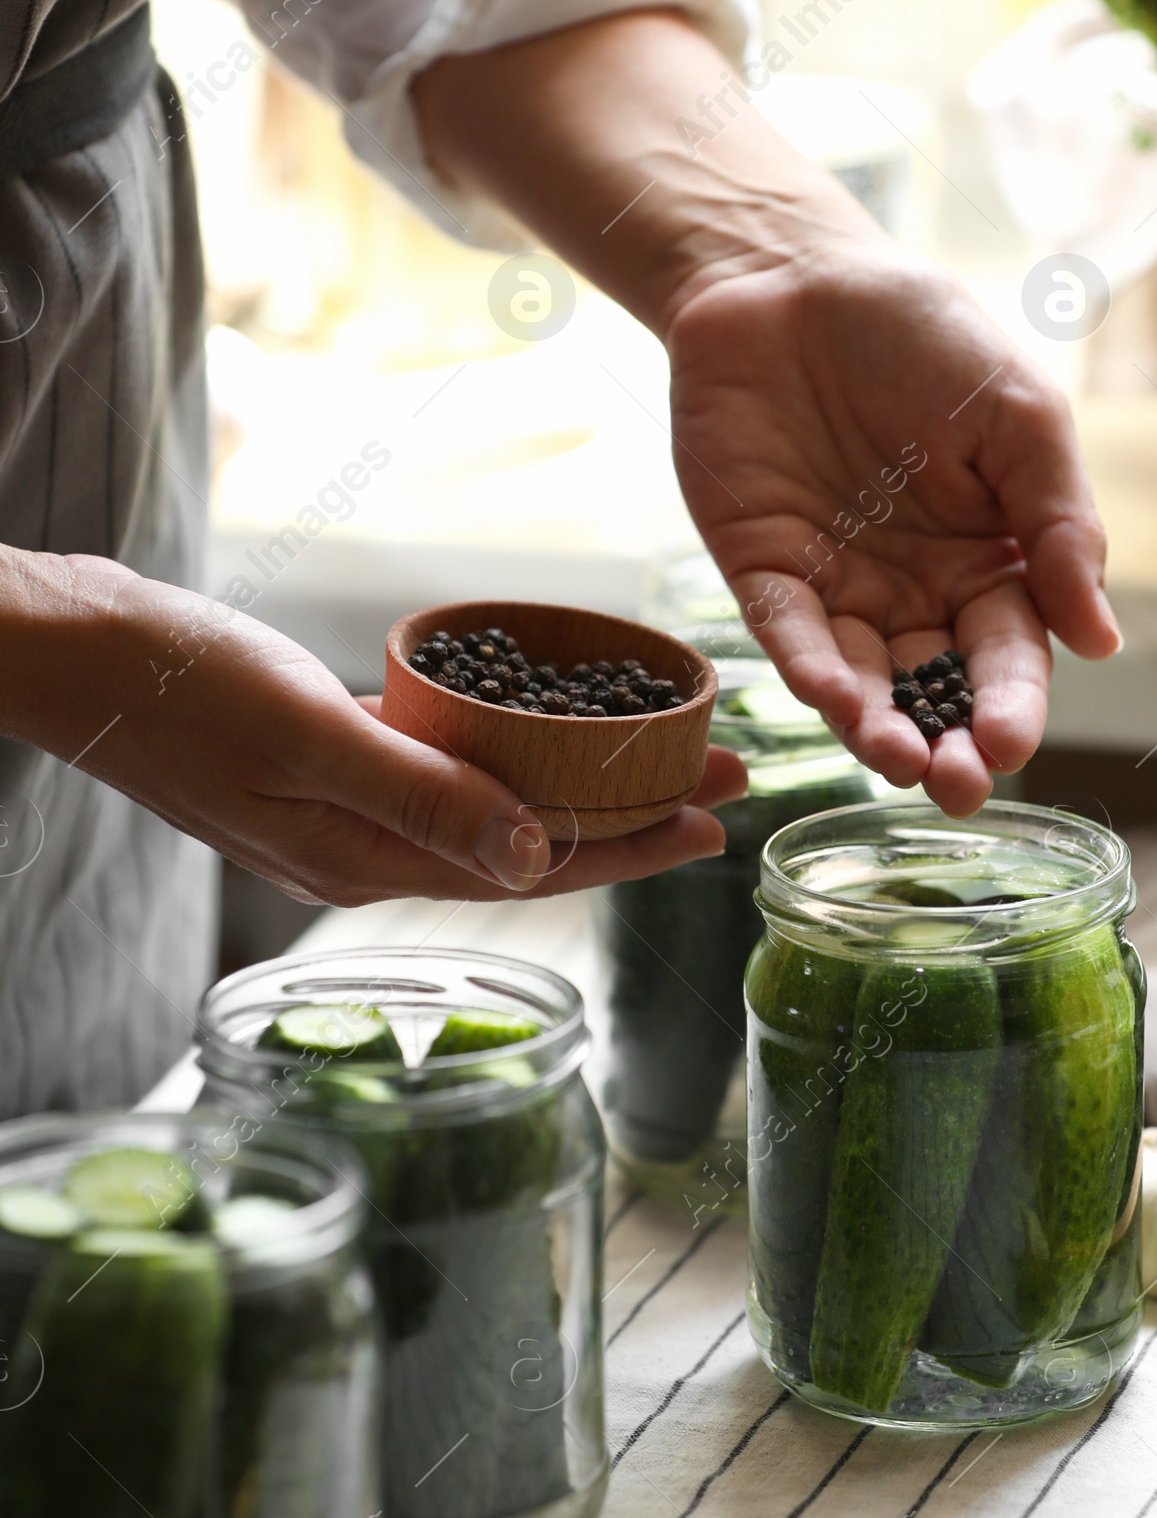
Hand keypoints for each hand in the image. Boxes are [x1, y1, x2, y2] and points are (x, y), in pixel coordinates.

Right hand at [3, 553, 745, 904]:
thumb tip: (539, 865)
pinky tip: (545, 726)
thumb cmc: (175, 685)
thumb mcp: (307, 738)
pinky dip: (509, 753)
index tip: (716, 819)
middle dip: (632, 817)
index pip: (530, 868)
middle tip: (725, 779)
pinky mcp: (327, 765)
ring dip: (581, 784)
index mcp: (364, 860)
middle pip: (528, 843)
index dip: (631, 847)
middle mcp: (363, 851)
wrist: (70, 650)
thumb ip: (422, 801)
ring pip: (494, 808)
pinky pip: (445, 770)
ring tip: (661, 756)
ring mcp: (343, 811)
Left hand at [665, 246, 1119, 812]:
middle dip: (948, 748)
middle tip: (955, 789)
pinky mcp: (762, 571)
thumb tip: (1099, 639)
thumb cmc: (923, 335)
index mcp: (988, 559)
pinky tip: (837, 699)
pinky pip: (788, 636)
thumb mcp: (1019, 416)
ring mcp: (836, 586)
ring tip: (898, 762)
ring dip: (878, 730)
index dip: (1012, 704)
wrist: (794, 276)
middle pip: (937, 691)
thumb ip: (1059, 524)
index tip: (1012, 746)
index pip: (1009, 653)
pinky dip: (812, 672)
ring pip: (862, 684)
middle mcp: (914, 590)